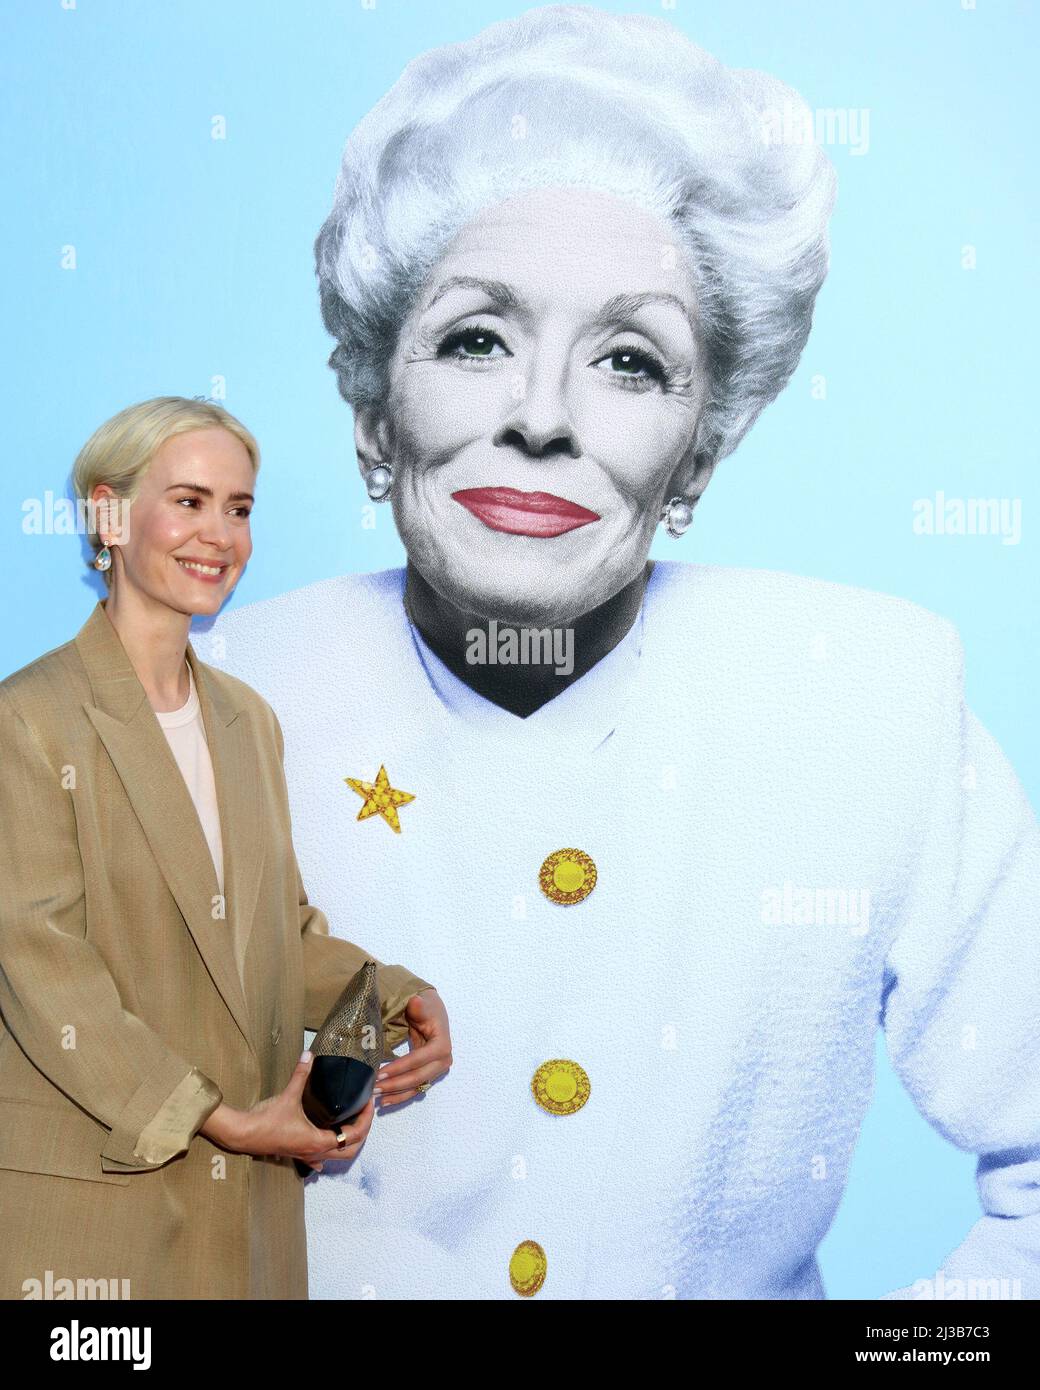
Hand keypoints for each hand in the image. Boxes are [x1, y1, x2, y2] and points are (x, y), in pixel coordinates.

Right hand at [201, 1053, 374, 1170]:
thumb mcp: (288, 1096)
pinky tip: (325, 1147)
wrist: (243, 1135)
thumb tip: (309, 1055)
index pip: (353, 1135)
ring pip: (336, 1156)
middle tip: (365, 1113)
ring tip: (351, 1123)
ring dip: (348, 1142)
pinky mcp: (296, 1153)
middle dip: (362, 1133)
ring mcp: (305, 1155)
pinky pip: (318, 1159)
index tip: (369, 1103)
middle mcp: (315, 1152)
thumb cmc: (266, 1120)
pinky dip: (327, 1153)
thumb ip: (301, 1075)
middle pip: (350, 1150)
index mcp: (318, 1141)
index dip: (366, 1119)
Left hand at [375, 987, 451, 1108]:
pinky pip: (415, 1089)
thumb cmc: (427, 1008)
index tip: (379, 1073)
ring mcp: (436, 1070)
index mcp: (441, 1045)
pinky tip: (385, 1101)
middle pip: (417, 1077)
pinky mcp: (429, 1075)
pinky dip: (400, 1096)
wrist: (433, 1013)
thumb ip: (419, 1006)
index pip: (418, 1059)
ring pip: (415, 1087)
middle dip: (395, 1084)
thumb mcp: (423, 1004)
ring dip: (396, 1094)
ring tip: (376, 1097)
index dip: (399, 1067)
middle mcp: (442, 1061)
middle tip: (374, 1088)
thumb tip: (416, 1002)